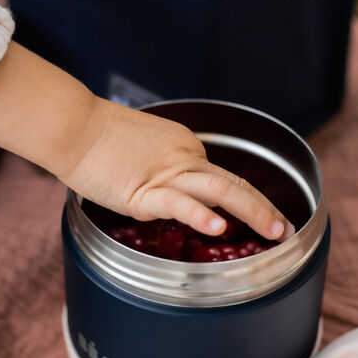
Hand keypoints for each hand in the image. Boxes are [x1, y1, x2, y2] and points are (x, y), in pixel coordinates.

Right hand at [59, 97, 293, 240]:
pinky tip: (218, 227)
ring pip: (219, 191)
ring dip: (252, 212)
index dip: (247, 198)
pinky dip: (201, 215)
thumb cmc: (96, 139)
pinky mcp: (144, 190)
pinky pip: (179, 203)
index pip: (221, 176)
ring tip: (274, 232)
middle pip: (233, 182)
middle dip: (264, 207)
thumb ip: (159, 170)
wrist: (72, 125)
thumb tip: (166, 195)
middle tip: (284, 229)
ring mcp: (166, 173)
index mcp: (184, 147)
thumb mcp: (140, 149)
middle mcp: (183, 156)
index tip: (262, 216)